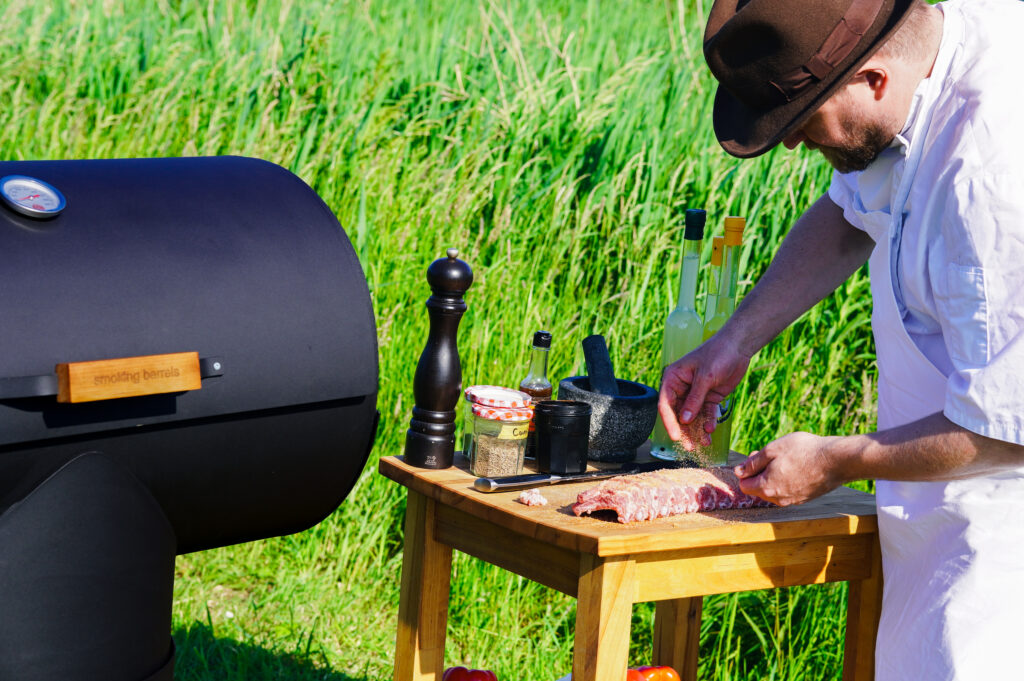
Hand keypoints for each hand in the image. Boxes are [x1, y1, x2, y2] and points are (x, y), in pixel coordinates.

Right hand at [658, 332, 750, 447]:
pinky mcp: (709, 398)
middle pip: (678, 414)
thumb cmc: (718, 354)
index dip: (669, 422)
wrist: (738, 346)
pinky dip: (708, 423)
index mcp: (673, 378)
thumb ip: (694, 400)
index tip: (675, 437)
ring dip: (697, 430)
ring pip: (692, 417)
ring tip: (704, 443)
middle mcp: (682, 388)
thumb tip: (684, 420)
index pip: (666, 404)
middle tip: (690, 447)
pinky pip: (706, 414)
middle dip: (684, 431)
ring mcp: (696, 394)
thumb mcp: (705, 377)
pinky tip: (711, 430)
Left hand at [733, 432, 844, 505]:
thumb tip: (738, 472)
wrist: (835, 460)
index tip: (756, 457)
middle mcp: (778, 499)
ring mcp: (793, 501)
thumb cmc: (802, 451)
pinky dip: (787, 480)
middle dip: (759, 473)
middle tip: (770, 455)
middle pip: (758, 489)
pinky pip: (788, 491)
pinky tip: (797, 467)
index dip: (746, 470)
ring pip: (774, 490)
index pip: (744, 485)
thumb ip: (752, 463)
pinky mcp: (805, 498)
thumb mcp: (772, 450)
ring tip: (785, 459)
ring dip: (773, 476)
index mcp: (766, 488)